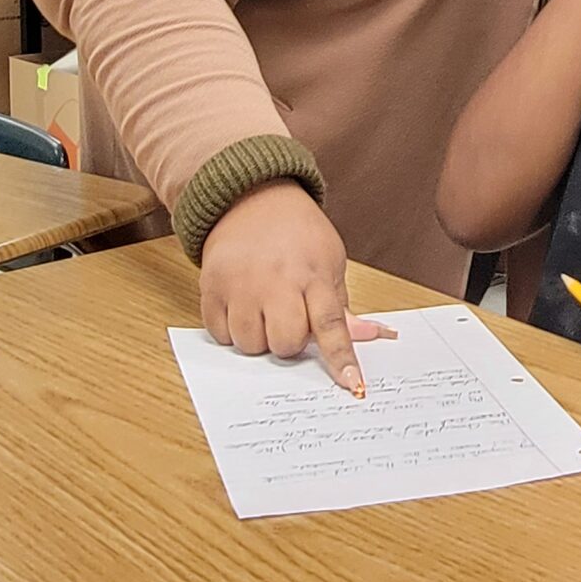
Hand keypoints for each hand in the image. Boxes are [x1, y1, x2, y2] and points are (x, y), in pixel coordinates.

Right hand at [198, 182, 388, 393]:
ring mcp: (240, 284)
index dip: (341, 357)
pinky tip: (241, 305)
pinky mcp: (211, 287)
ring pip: (250, 344)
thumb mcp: (330, 261)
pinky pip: (221, 334)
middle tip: (289, 318)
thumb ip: (341, 305)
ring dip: (259, 338)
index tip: (351, 383)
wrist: (250, 198)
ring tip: (264, 310)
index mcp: (313, 274)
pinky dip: (232, 330)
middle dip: (289, 342)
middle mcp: (276, 281)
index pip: (331, 324)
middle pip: (285, 343)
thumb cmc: (298, 233)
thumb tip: (369, 337)